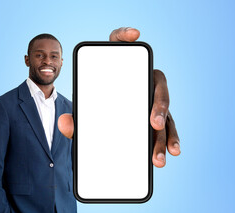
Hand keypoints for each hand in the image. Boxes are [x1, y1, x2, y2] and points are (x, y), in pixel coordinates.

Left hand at [58, 27, 179, 167]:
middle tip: (152, 124)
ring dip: (166, 133)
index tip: (134, 35)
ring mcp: (152, 98)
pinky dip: (169, 140)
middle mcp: (141, 79)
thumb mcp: (87, 115)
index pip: (120, 44)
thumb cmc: (98, 111)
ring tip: (160, 155)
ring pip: (165, 112)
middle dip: (158, 104)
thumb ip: (76, 119)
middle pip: (156, 84)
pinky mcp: (158, 116)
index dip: (125, 36)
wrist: (107, 121)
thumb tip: (64, 124)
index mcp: (120, 71)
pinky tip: (170, 153)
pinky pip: (167, 127)